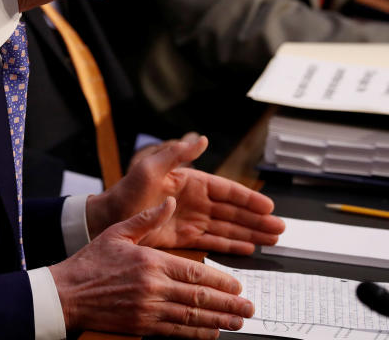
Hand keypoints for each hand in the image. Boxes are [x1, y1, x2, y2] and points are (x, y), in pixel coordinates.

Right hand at [50, 198, 252, 337]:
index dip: (220, 281)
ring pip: (191, 317)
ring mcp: (148, 310)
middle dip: (228, 304)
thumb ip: (147, 218)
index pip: (195, 273)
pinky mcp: (141, 327)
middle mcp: (153, 287)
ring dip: (218, 321)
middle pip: (199, 298)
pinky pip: (176, 331)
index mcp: (151, 262)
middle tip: (248, 309)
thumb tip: (170, 202)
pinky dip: (196, 334)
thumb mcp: (118, 232)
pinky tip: (211, 334)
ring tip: (238, 323)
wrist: (66, 295)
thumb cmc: (90, 263)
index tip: (237, 285)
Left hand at [86, 135, 284, 253]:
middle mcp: (196, 201)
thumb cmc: (127, 190)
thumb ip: (176, 154)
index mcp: (191, 182)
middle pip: (234, 212)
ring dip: (250, 233)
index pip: (227, 191)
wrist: (108, 217)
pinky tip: (249, 249)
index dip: (248, 199)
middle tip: (280, 229)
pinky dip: (232, 245)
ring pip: (228, 228)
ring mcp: (192, 220)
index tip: (268, 207)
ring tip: (272, 240)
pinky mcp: (185, 237)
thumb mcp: (150, 167)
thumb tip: (201, 139)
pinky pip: (214, 241)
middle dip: (257, 220)